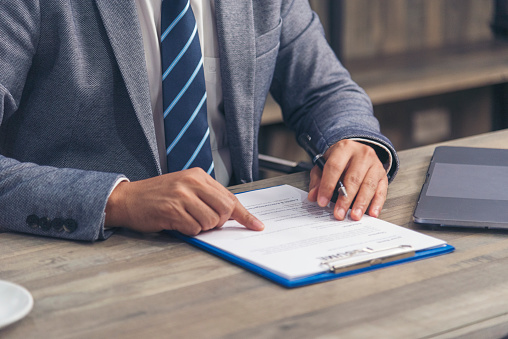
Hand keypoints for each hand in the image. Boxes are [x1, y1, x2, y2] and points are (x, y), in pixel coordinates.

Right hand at [104, 168, 263, 235]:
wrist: (128, 199)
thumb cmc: (158, 196)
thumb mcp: (185, 188)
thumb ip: (208, 197)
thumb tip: (232, 215)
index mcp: (198, 176)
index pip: (230, 197)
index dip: (245, 215)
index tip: (257, 225)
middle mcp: (192, 183)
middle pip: (225, 210)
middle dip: (219, 222)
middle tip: (205, 221)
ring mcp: (181, 196)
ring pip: (210, 222)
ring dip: (201, 227)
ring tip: (186, 219)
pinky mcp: (172, 210)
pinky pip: (193, 229)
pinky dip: (188, 231)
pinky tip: (177, 223)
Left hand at [307, 139, 387, 220]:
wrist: (356, 153)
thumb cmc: (339, 161)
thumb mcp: (324, 165)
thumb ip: (317, 180)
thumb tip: (314, 196)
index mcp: (344, 148)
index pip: (334, 167)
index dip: (327, 186)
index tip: (322, 202)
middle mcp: (362, 154)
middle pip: (353, 178)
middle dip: (345, 199)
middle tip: (339, 213)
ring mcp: (375, 164)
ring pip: (368, 185)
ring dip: (361, 203)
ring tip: (354, 216)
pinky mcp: (383, 175)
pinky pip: (381, 191)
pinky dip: (377, 203)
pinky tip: (372, 213)